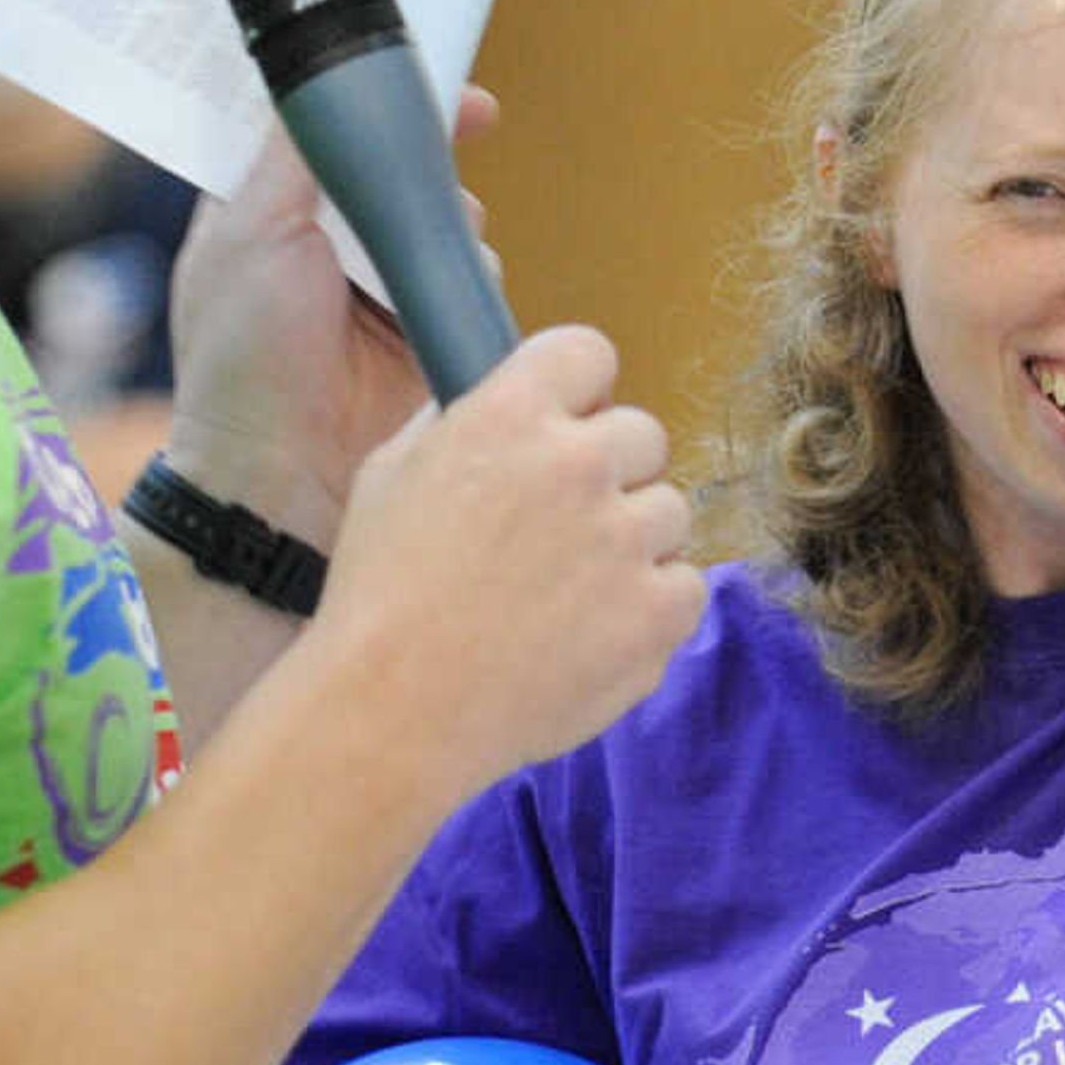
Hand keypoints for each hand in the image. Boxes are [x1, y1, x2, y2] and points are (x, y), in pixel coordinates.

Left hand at [163, 91, 500, 543]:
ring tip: (412, 248)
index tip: (411, 61)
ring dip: (445, 214)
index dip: (363, 91)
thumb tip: (319, 81)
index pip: (319, 128)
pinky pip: (464, 271)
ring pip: (439, 210)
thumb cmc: (242, 356)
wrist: (283, 476)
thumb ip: (290, 154)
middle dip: (426, 145)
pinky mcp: (421, 325)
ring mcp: (375, 284)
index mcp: (260, 207)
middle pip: (391, 160)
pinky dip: (464, 269)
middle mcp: (321, 239)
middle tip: (470, 116)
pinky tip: (432, 292)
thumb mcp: (250, 232)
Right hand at [311, 323, 705, 798]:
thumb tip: (505, 400)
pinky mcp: (657, 612)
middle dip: (610, 474)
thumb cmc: (379, 595)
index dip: (579, 393)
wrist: (393, 711)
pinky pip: (686, 585)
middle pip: (643, 434)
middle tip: (561, 528)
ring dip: (633, 542)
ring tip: (570, 593)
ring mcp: (625, 539)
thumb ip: (460, 423)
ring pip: (670, 511)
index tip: (566, 427)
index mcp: (509, 414)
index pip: (589, 353)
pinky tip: (594, 632)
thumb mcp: (392, 472)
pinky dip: (652, 608)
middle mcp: (578, 463)